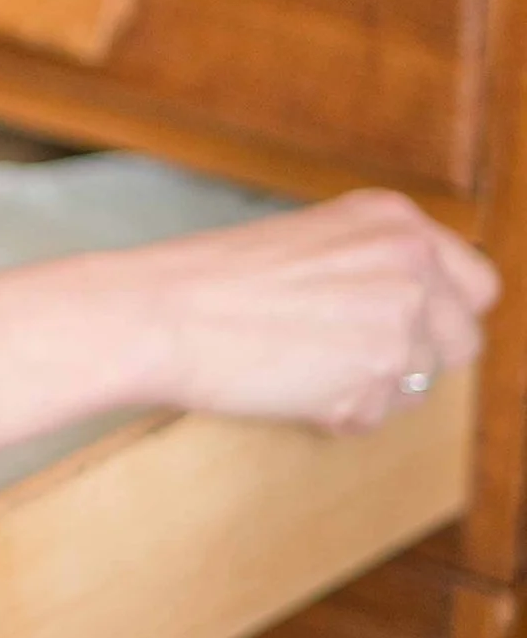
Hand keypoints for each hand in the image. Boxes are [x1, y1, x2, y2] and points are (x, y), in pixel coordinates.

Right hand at [116, 190, 495, 434]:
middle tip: (350, 360)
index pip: (475, 285)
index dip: (442, 317)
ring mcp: (399, 320)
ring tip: (299, 367)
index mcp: (395, 221)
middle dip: (414, 361)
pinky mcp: (376, 377)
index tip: (409, 333)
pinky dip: (334, 413)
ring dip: (367, 389)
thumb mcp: (312, 243)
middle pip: (461, 342)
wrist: (162, 311)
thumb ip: (375, 270)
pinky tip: (287, 384)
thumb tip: (414, 324)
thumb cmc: (212, 280)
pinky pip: (374, 416)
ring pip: (416, 385)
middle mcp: (411, 264)